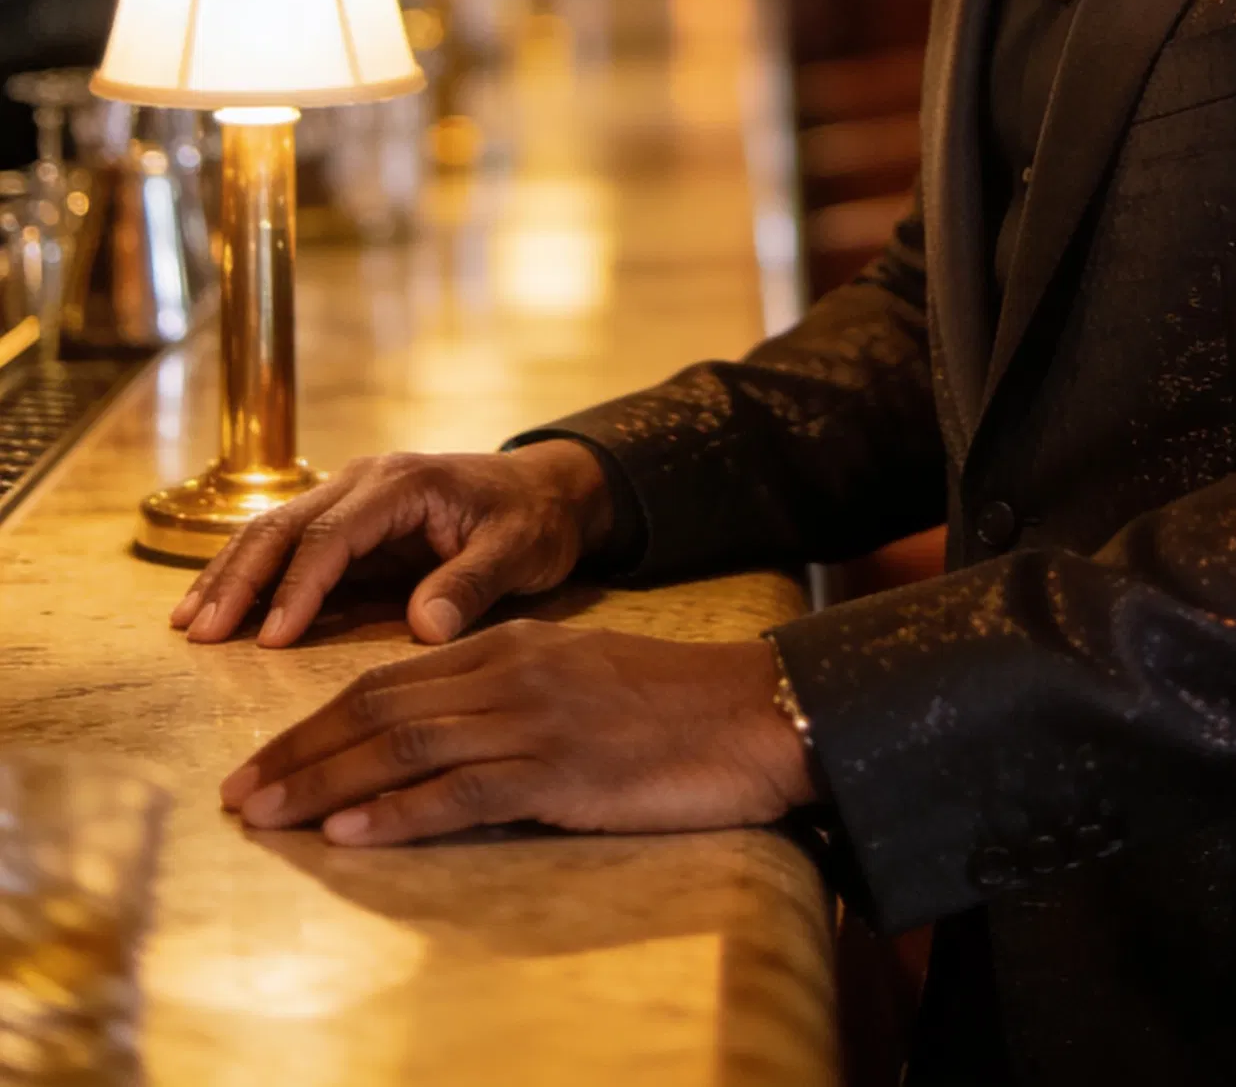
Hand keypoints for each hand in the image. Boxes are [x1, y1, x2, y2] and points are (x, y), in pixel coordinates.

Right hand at [171, 442, 614, 648]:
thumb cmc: (533, 522)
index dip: (298, 588)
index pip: (334, 536)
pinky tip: (211, 606)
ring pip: (271, 529)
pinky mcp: (344, 519)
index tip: (271, 642)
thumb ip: (471, 584)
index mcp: (403, 484)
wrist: (546, 491)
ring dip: (227, 574)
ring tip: (187, 624)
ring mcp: (349, 495)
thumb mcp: (518, 551)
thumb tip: (425, 628)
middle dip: (240, 579)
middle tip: (201, 635)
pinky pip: (284, 542)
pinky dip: (243, 571)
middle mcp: (365, 479)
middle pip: (284, 525)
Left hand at [219, 623, 815, 843]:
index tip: (265, 760)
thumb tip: (438, 743)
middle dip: (299, 751)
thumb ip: (507, 699)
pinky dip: (400, 813)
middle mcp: (510, 671)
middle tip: (237, 792)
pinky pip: (464, 790)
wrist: (752, 711)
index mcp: (510, 647)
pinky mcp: (562, 769)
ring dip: (324, 783)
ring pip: (404, 744)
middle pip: (379, 706)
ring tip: (266, 815)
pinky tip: (352, 835)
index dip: (318, 721)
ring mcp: (534, 718)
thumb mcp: (575, 684)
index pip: (390, 679)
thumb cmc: (671, 708)